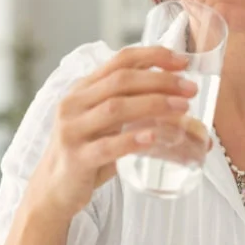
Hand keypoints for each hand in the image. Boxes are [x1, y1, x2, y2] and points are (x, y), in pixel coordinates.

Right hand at [27, 46, 209, 216]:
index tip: (183, 61)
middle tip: (190, 89)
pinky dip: (132, 140)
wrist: (54, 189)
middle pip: (121, 80)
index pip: (120, 60)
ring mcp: (72, 130)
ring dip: (153, 104)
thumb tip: (183, 104)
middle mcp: (74, 103)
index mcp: (84, 88)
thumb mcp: (106, 121)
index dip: (153, 55)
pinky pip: (106, 146)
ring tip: (182, 108)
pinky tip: (153, 137)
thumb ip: (133, 105)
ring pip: (115, 108)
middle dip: (160, 80)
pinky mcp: (75, 159)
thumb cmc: (88, 150)